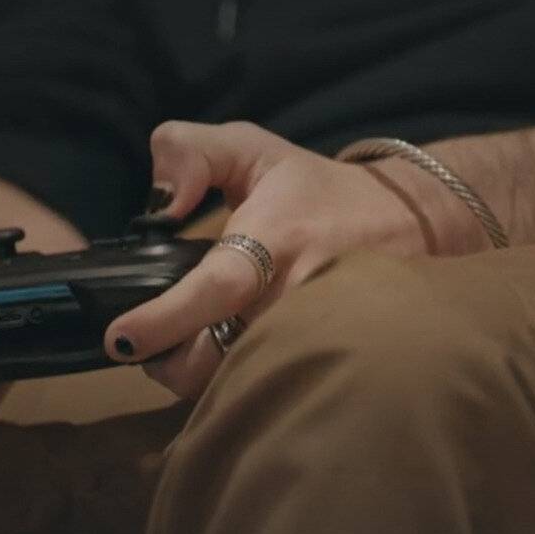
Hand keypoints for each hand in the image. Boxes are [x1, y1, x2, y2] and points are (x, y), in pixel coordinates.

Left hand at [103, 121, 476, 398]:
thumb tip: (159, 204)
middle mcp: (296, 296)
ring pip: (238, 384)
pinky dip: (240, 381)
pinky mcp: (332, 362)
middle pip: (214, 363)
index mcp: (274, 240)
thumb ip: (189, 151)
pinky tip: (232, 358)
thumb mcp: (251, 146)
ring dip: (202, 376)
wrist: (413, 221)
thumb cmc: (318, 190)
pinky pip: (269, 387)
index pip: (212, 292)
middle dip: (169, 364)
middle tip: (149, 346)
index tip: (121, 338)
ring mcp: (317, 337)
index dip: (162, 320)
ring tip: (190, 348)